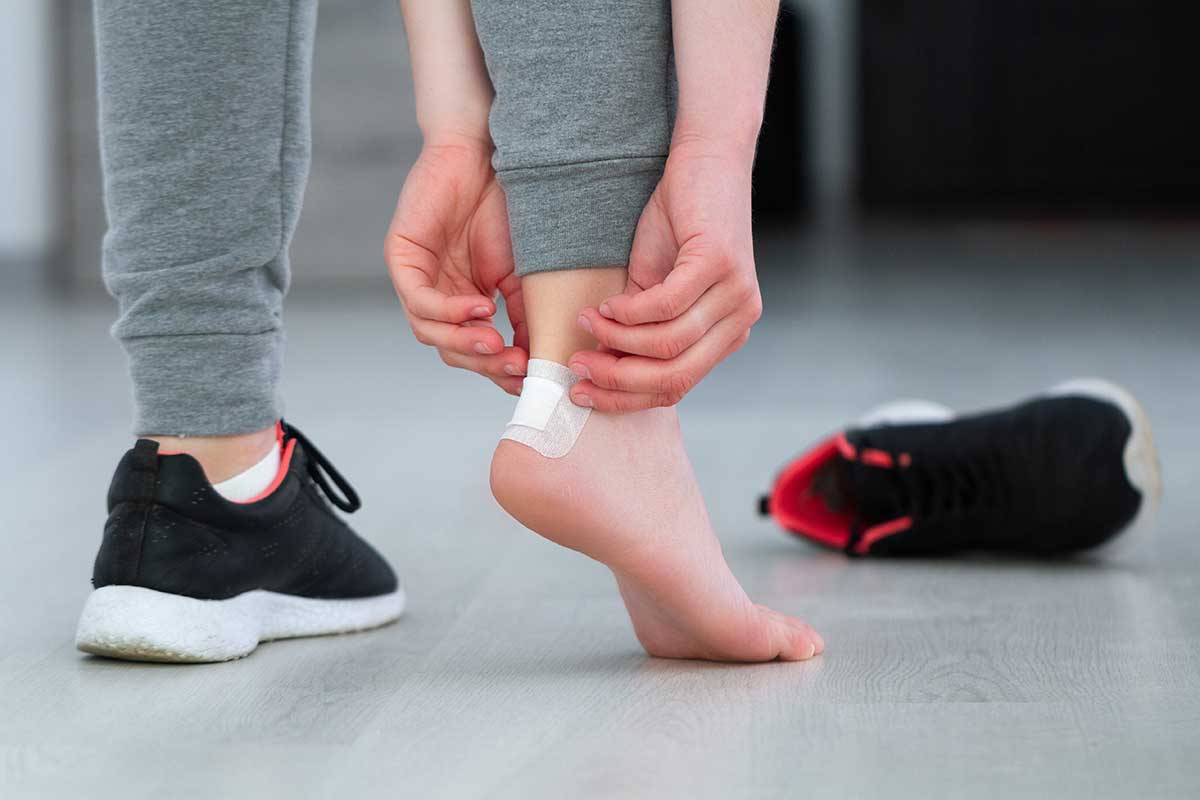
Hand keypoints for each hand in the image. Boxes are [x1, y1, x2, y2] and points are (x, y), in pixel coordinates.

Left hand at [386, 139, 528, 393]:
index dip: (500, 370)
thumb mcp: (522, 273)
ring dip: (464, 343)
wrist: (487, 156)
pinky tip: (481, 308)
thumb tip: (541, 361)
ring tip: (497, 343)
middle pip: (451, 350)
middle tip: (516, 367)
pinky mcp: (401, 258)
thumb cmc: (506, 209)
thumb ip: (526, 315)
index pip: (475, 352)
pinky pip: (419, 300)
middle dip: (484, 363)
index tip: (531, 378)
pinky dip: (449, 311)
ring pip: (430, 332)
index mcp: (464, 303)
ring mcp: (416, 279)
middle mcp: (437, 297)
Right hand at [567, 142, 761, 411]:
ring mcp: (736, 295)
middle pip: (674, 377)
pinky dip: (629, 312)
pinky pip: (667, 306)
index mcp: (725, 336)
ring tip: (587, 323)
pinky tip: (606, 303)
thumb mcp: (651, 287)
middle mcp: (739, 322)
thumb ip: (634, 330)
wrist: (705, 160)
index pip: (676, 387)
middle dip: (618, 380)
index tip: (581, 393)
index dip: (625, 397)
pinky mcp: (721, 265)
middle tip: (577, 368)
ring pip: (668, 345)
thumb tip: (596, 369)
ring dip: (617, 340)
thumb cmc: (676, 223)